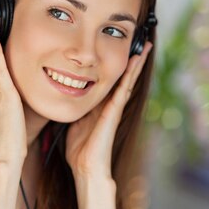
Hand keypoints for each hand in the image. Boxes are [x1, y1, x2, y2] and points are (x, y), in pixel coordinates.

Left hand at [65, 41, 152, 179]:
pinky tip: (136, 60)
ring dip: (137, 62)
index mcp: (99, 106)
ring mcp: (114, 108)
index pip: (110, 81)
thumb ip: (73, 110)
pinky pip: (124, 88)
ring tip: (145, 45)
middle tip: (142, 42)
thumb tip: (63, 99)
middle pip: (123, 78)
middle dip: (132, 61)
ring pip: (128, 80)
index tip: (120, 50)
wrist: (86, 167)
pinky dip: (131, 74)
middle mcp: (110, 105)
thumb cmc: (79, 150)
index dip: (116, 66)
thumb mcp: (73, 123)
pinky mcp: (114, 111)